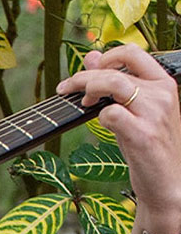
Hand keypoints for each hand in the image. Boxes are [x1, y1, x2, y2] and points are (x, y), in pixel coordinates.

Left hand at [56, 44, 180, 215]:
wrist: (167, 181)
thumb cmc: (148, 145)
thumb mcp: (135, 109)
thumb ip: (116, 83)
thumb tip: (91, 56)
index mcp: (164, 83)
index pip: (132, 52)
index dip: (105, 57)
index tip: (88, 70)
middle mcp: (163, 94)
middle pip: (114, 70)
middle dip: (82, 77)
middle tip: (66, 88)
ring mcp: (154, 113)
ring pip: (112, 84)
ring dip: (87, 89)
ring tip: (81, 102)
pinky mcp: (143, 134)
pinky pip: (110, 113)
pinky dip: (99, 117)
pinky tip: (103, 124)